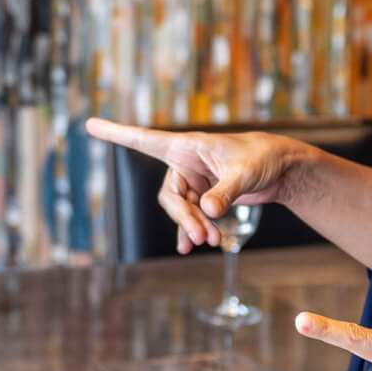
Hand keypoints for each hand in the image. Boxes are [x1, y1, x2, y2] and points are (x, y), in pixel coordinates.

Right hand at [83, 118, 298, 252]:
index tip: (90, 124)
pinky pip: (189, 216)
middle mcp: (185, 162)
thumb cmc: (262, 158)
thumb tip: (207, 211)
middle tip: (201, 237)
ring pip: (180, 209)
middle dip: (182, 217)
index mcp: (187, 146)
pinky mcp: (205, 196)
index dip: (116, 134)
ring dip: (192, 226)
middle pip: (169, 194)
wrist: (281, 169)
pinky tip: (190, 246)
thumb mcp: (244, 173)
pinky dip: (191, 230)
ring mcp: (194, 181)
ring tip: (211, 241)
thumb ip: (224, 192)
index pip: (144, 140)